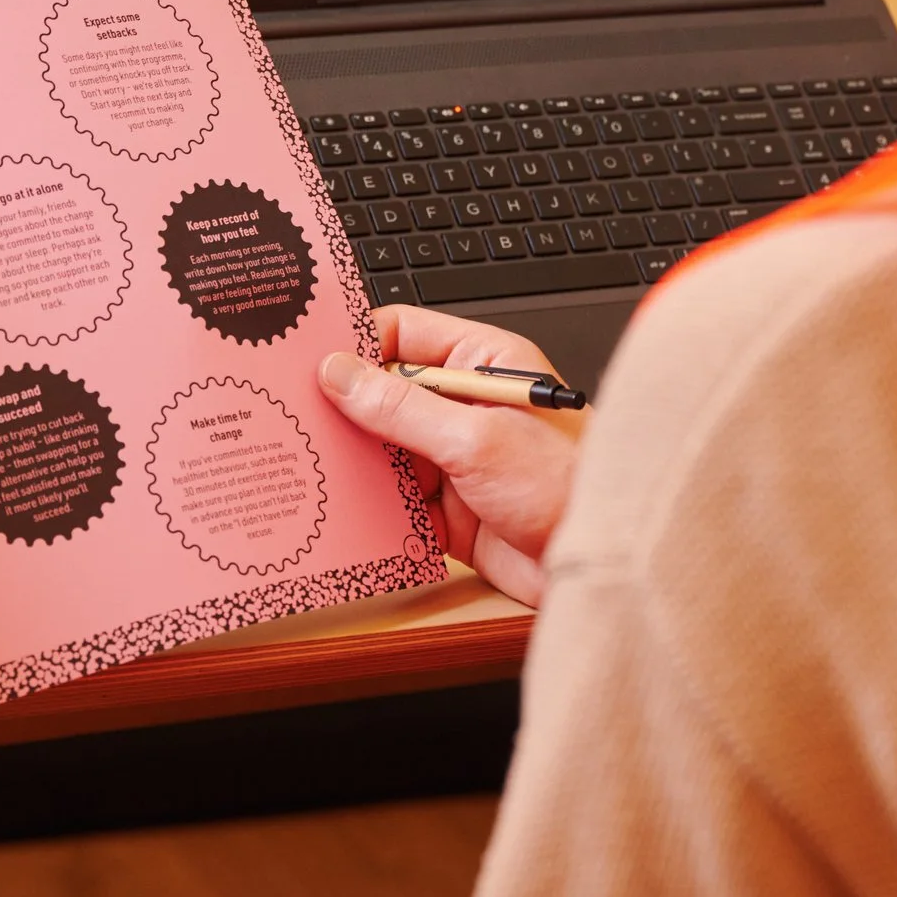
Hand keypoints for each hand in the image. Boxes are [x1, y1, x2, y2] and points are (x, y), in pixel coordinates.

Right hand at [317, 305, 583, 606]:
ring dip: (352, 462)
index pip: (402, 334)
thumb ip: (403, 407)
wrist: (603, 563)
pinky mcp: (447, 509)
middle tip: (293, 415)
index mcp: (481, 363)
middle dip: (343, 409)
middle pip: (384, 394)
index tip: (307, 359)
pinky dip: (369, 508)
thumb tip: (342, 374)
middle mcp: (465, 406)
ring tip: (307, 465)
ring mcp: (454, 458)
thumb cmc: (571, 486)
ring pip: (383, 450)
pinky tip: (339, 512)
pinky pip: (393, 501)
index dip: (354, 344)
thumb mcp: (477, 438)